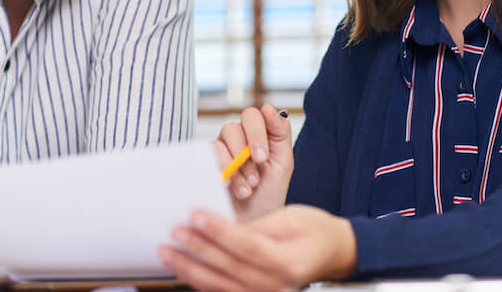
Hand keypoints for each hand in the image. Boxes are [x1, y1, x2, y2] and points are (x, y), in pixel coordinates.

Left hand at [159, 205, 357, 291]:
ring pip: (220, 286)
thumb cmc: (315, 231)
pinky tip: (183, 269)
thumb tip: (224, 226)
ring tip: (167, 252)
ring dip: (190, 269)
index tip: (195, 216)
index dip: (218, 232)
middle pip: (228, 268)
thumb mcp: (292, 218)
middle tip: (174, 232)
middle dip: (197, 249)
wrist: (333, 253)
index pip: (245, 246)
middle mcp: (275, 285)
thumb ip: (259, 226)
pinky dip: (201, 282)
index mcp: (287, 262)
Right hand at [215, 104, 292, 221]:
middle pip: (232, 127)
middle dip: (245, 152)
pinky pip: (206, 158)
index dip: (256, 133)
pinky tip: (228, 188)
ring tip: (246, 190)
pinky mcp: (204, 167)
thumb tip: (268, 107)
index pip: (252, 116)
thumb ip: (280, 134)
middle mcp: (235, 140)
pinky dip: (220, 172)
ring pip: (219, 143)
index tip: (263, 158)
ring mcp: (218, 153)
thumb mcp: (282, 165)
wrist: (252, 226)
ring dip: (235, 167)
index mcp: (257, 135)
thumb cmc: (268, 195)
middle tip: (255, 179)